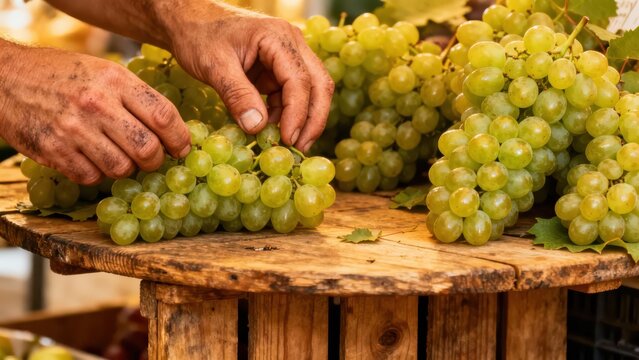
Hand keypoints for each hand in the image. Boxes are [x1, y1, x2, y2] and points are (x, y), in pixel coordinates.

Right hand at [0, 43, 190, 184]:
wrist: (6, 77)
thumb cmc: (63, 75)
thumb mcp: (104, 71)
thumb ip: (136, 97)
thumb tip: (173, 129)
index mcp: (115, 80)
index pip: (163, 116)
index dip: (180, 138)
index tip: (182, 148)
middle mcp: (96, 104)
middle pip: (147, 148)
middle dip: (156, 160)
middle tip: (153, 159)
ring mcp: (73, 129)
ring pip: (121, 169)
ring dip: (127, 169)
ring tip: (120, 157)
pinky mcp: (53, 150)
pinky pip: (91, 177)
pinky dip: (97, 174)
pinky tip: (92, 159)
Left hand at [159, 2, 333, 151]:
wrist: (189, 21)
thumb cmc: (199, 36)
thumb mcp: (214, 66)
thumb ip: (236, 95)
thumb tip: (257, 127)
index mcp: (277, 37)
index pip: (299, 79)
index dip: (297, 113)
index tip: (288, 139)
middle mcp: (291, 43)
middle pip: (318, 83)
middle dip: (313, 118)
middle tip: (301, 147)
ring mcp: (288, 55)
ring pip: (310, 90)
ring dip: (301, 118)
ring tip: (285, 142)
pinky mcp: (279, 69)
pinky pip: (291, 94)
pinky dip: (286, 114)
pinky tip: (273, 128)